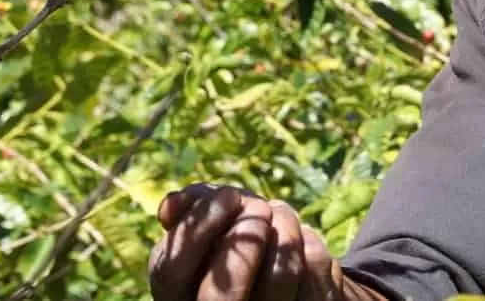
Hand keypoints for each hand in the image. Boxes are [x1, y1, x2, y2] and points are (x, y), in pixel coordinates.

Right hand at [148, 184, 354, 300]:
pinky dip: (310, 240)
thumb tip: (170, 207)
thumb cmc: (239, 252)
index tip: (228, 195)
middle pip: (221, 293)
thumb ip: (189, 216)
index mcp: (180, 300)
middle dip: (244, 235)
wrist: (293, 288)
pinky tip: (304, 240)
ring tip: (282, 213)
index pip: (170, 271)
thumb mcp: (207, 235)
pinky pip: (315, 268)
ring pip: (280, 274)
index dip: (198, 227)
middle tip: (260, 206)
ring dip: (285, 226)